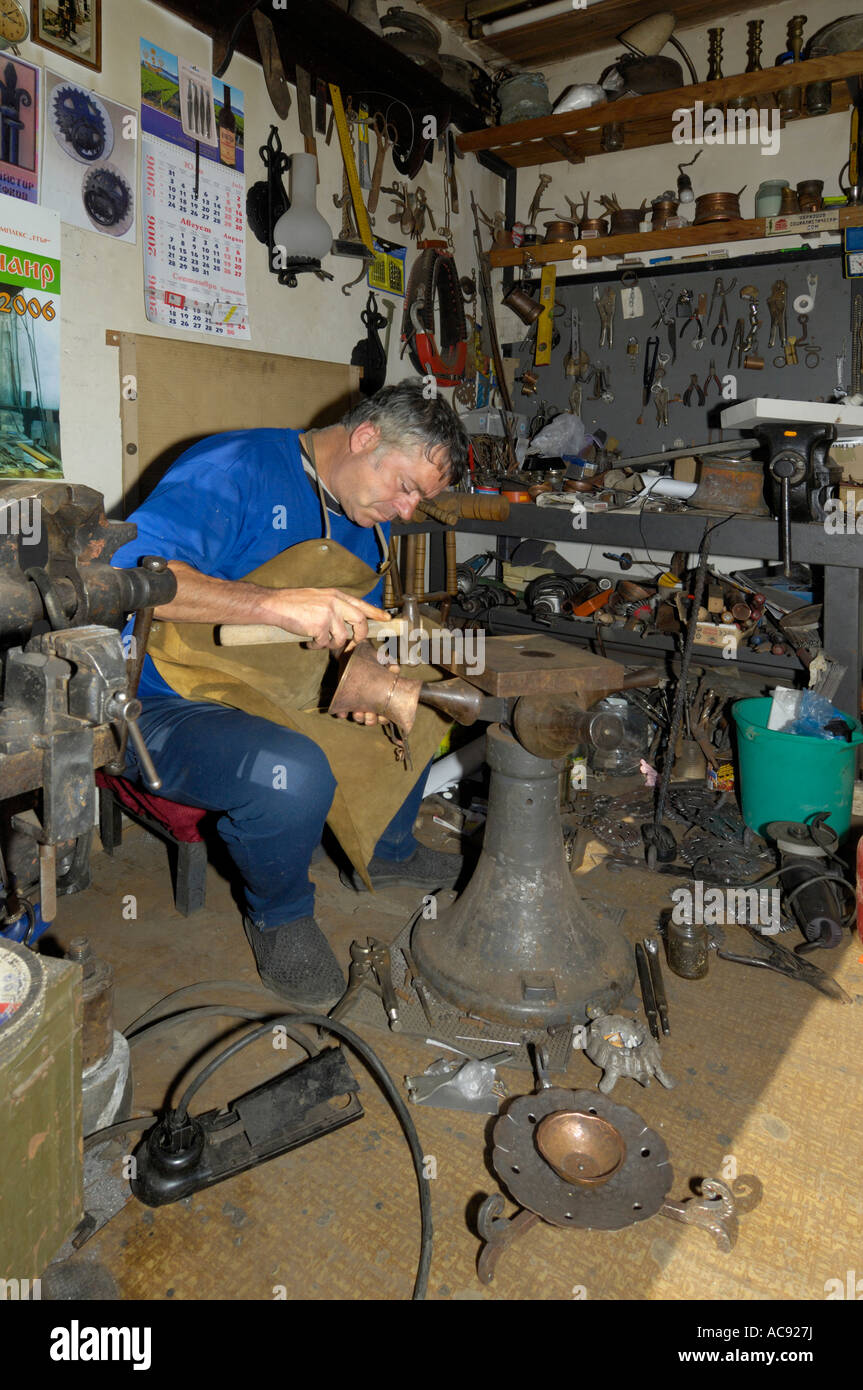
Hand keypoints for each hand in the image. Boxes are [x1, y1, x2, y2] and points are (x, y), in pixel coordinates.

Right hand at [262, 587, 388, 652]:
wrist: (275, 604)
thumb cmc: (294, 603)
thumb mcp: (319, 597)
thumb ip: (334, 605)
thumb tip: (347, 621)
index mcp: (336, 595)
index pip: (361, 604)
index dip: (375, 612)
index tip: (386, 618)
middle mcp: (335, 602)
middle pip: (359, 621)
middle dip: (359, 635)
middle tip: (353, 643)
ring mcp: (328, 613)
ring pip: (342, 636)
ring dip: (332, 643)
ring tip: (319, 640)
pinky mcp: (319, 625)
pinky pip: (325, 643)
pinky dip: (317, 645)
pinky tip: (309, 641)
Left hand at [335, 662, 400, 724]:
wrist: (351, 652)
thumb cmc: (369, 657)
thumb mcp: (381, 659)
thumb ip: (389, 663)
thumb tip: (395, 669)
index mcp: (381, 696)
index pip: (385, 714)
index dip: (384, 718)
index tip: (381, 715)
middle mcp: (370, 702)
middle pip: (372, 719)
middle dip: (370, 719)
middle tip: (368, 714)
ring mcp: (357, 701)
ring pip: (359, 717)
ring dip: (359, 718)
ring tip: (357, 713)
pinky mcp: (344, 699)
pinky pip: (342, 711)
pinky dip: (342, 713)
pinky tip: (342, 712)